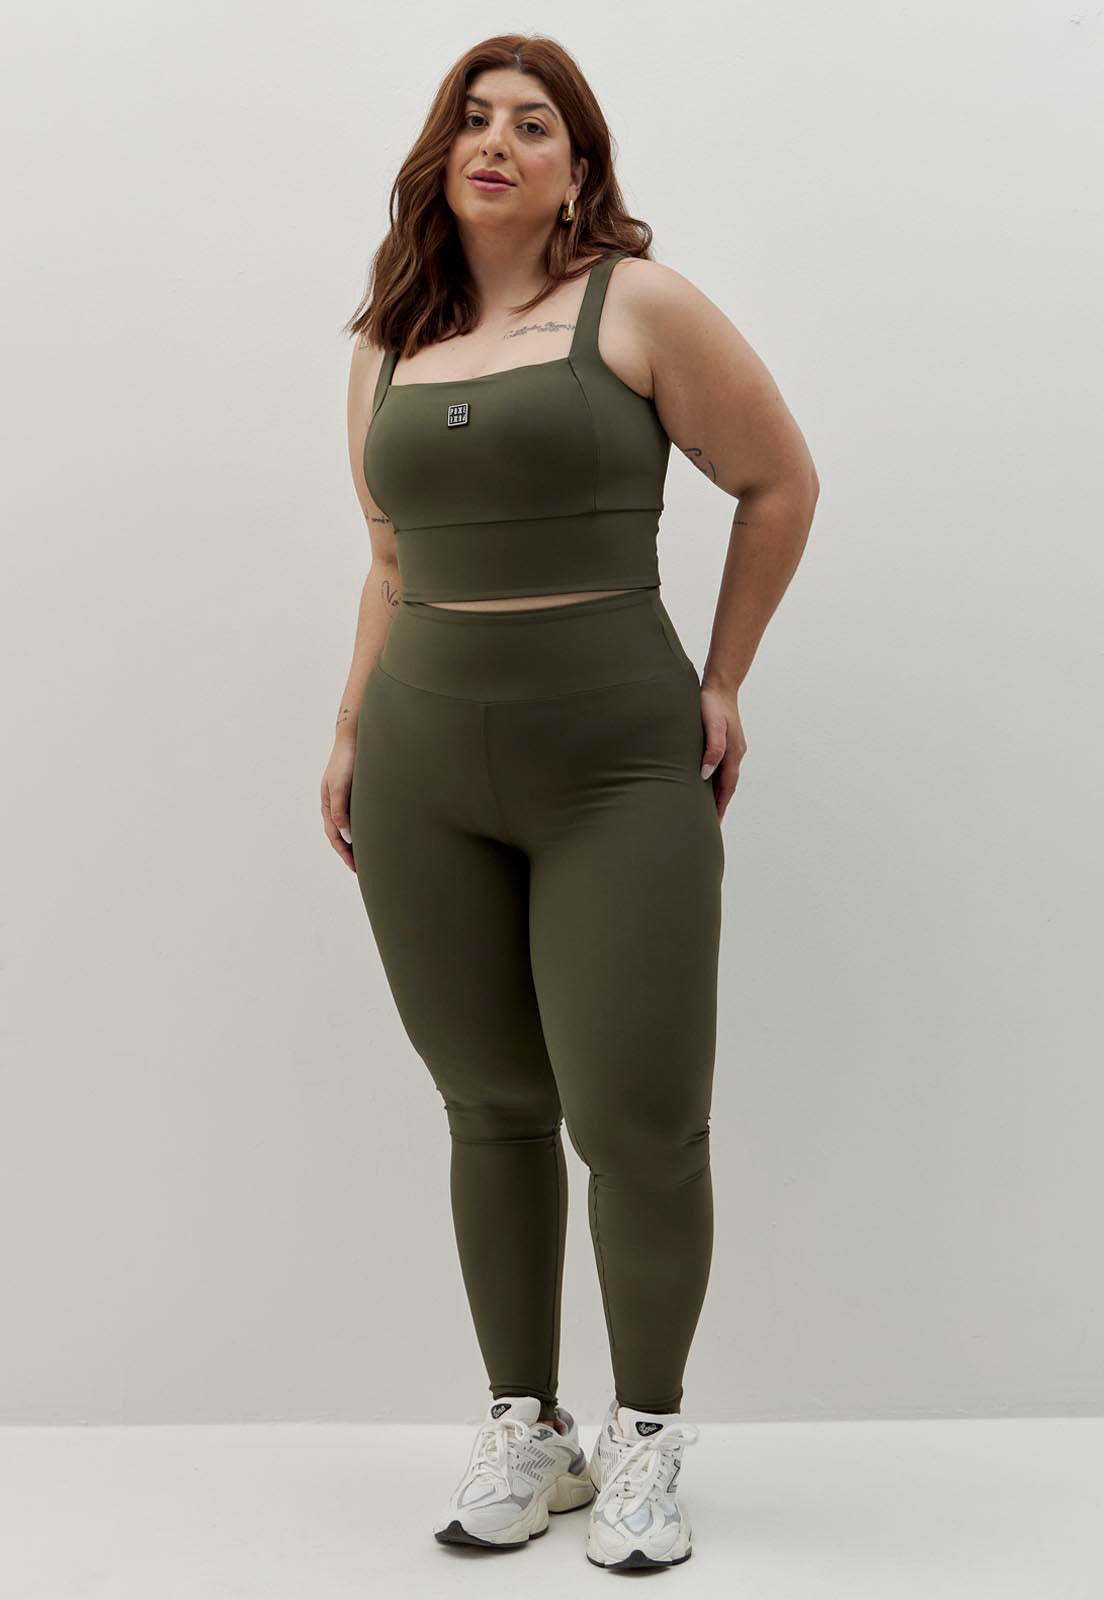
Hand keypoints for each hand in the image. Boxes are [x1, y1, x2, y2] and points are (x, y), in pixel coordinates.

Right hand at [321, 736, 356, 871]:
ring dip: (356, 841)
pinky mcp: (357, 792)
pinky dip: (363, 828)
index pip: (334, 836)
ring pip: (349, 826)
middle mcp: (336, 804)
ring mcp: (346, 798)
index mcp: (328, 804)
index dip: (344, 853)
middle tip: (363, 867)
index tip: (355, 867)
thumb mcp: (340, 786)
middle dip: (349, 852)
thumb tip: (344, 836)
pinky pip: (358, 816)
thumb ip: (340, 810)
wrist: (354, 736)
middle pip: (341, 834)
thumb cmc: (345, 760)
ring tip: (369, 854)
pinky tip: (375, 831)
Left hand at [699, 681, 745, 822]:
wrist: (720, 686)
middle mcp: (735, 754)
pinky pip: (722, 768)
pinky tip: (706, 783)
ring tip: (708, 809)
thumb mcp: (712, 726)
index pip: (727, 788)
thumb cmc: (712, 705)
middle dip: (720, 805)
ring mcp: (732, 749)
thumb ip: (712, 749)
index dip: (720, 806)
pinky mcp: (725, 742)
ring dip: (718, 794)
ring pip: (725, 777)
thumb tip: (705, 774)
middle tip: (711, 824)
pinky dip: (716, 780)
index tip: (714, 823)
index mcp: (733, 754)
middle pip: (728, 786)